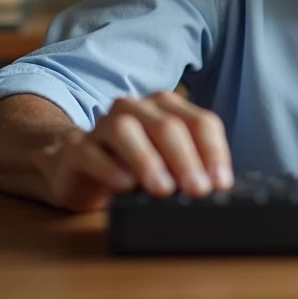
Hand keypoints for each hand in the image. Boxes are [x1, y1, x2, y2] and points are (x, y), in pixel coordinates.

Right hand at [32, 91, 233, 211]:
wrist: (76, 168)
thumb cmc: (130, 166)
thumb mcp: (166, 165)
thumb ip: (188, 168)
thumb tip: (214, 189)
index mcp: (166, 108)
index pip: (200, 122)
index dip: (213, 151)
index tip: (221, 183)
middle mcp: (136, 109)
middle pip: (167, 126)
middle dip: (186, 159)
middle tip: (198, 190)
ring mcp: (104, 125)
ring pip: (127, 130)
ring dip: (148, 160)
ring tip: (163, 190)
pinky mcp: (77, 149)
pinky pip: (93, 153)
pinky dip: (110, 169)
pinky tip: (125, 186)